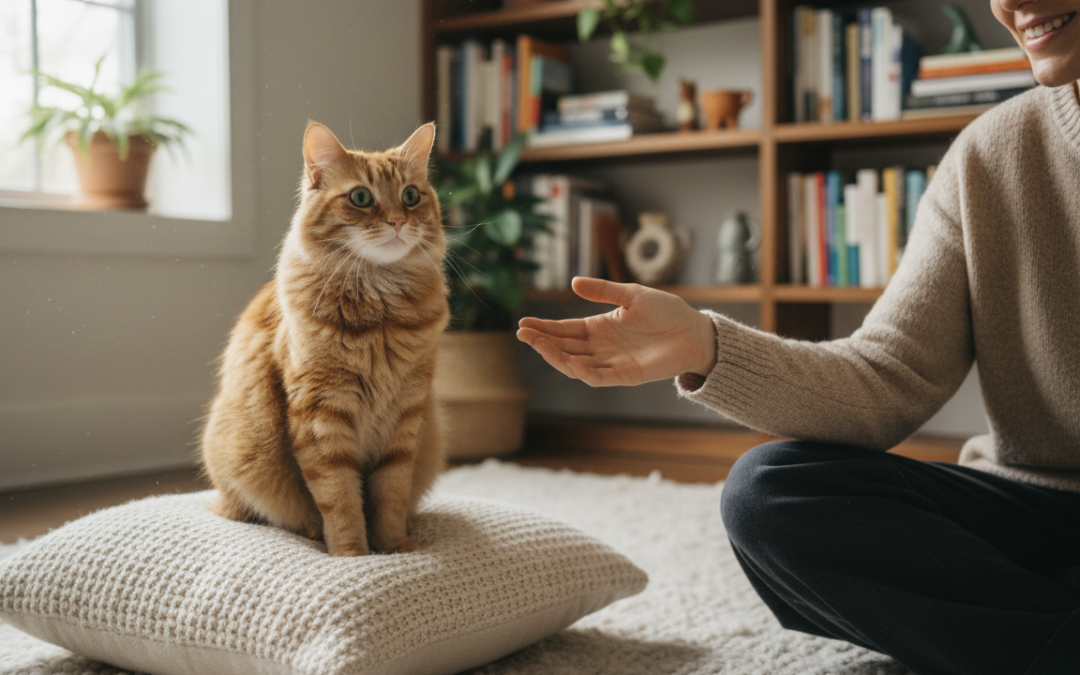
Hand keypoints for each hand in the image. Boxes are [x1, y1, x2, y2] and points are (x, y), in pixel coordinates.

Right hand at [516, 277, 716, 386]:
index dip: (544, 328)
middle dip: (542, 341)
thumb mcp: (632, 294)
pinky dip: (582, 371)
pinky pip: (598, 377)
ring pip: (575, 364)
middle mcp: (601, 347)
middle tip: (522, 333)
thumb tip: (573, 283)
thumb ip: (604, 291)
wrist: (695, 331)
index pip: (564, 330)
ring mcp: (611, 363)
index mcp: (599, 328)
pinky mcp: (625, 375)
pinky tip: (569, 361)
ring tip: (538, 345)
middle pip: (564, 347)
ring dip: (555, 356)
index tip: (523, 323)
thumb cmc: (666, 311)